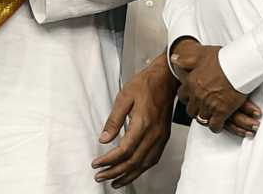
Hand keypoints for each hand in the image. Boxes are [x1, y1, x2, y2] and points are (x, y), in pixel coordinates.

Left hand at [92, 56, 176, 187]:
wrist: (166, 80)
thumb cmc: (145, 85)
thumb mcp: (123, 97)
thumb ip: (113, 120)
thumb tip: (104, 139)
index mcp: (143, 124)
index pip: (124, 150)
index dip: (109, 160)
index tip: (96, 164)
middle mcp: (154, 135)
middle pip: (133, 162)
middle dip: (115, 172)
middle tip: (100, 177)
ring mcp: (160, 138)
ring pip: (144, 165)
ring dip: (128, 175)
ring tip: (114, 182)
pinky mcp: (163, 138)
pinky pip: (152, 159)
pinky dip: (141, 170)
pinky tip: (132, 172)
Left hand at [171, 41, 248, 132]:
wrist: (239, 66)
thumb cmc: (223, 59)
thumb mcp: (200, 54)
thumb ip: (186, 59)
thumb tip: (174, 59)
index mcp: (191, 82)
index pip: (182, 95)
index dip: (188, 98)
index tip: (193, 98)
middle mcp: (197, 95)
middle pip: (191, 109)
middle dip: (196, 109)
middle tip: (202, 109)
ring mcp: (209, 104)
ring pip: (201, 118)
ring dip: (205, 118)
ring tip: (209, 117)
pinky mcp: (221, 112)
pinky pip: (214, 125)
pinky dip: (216, 127)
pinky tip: (218, 124)